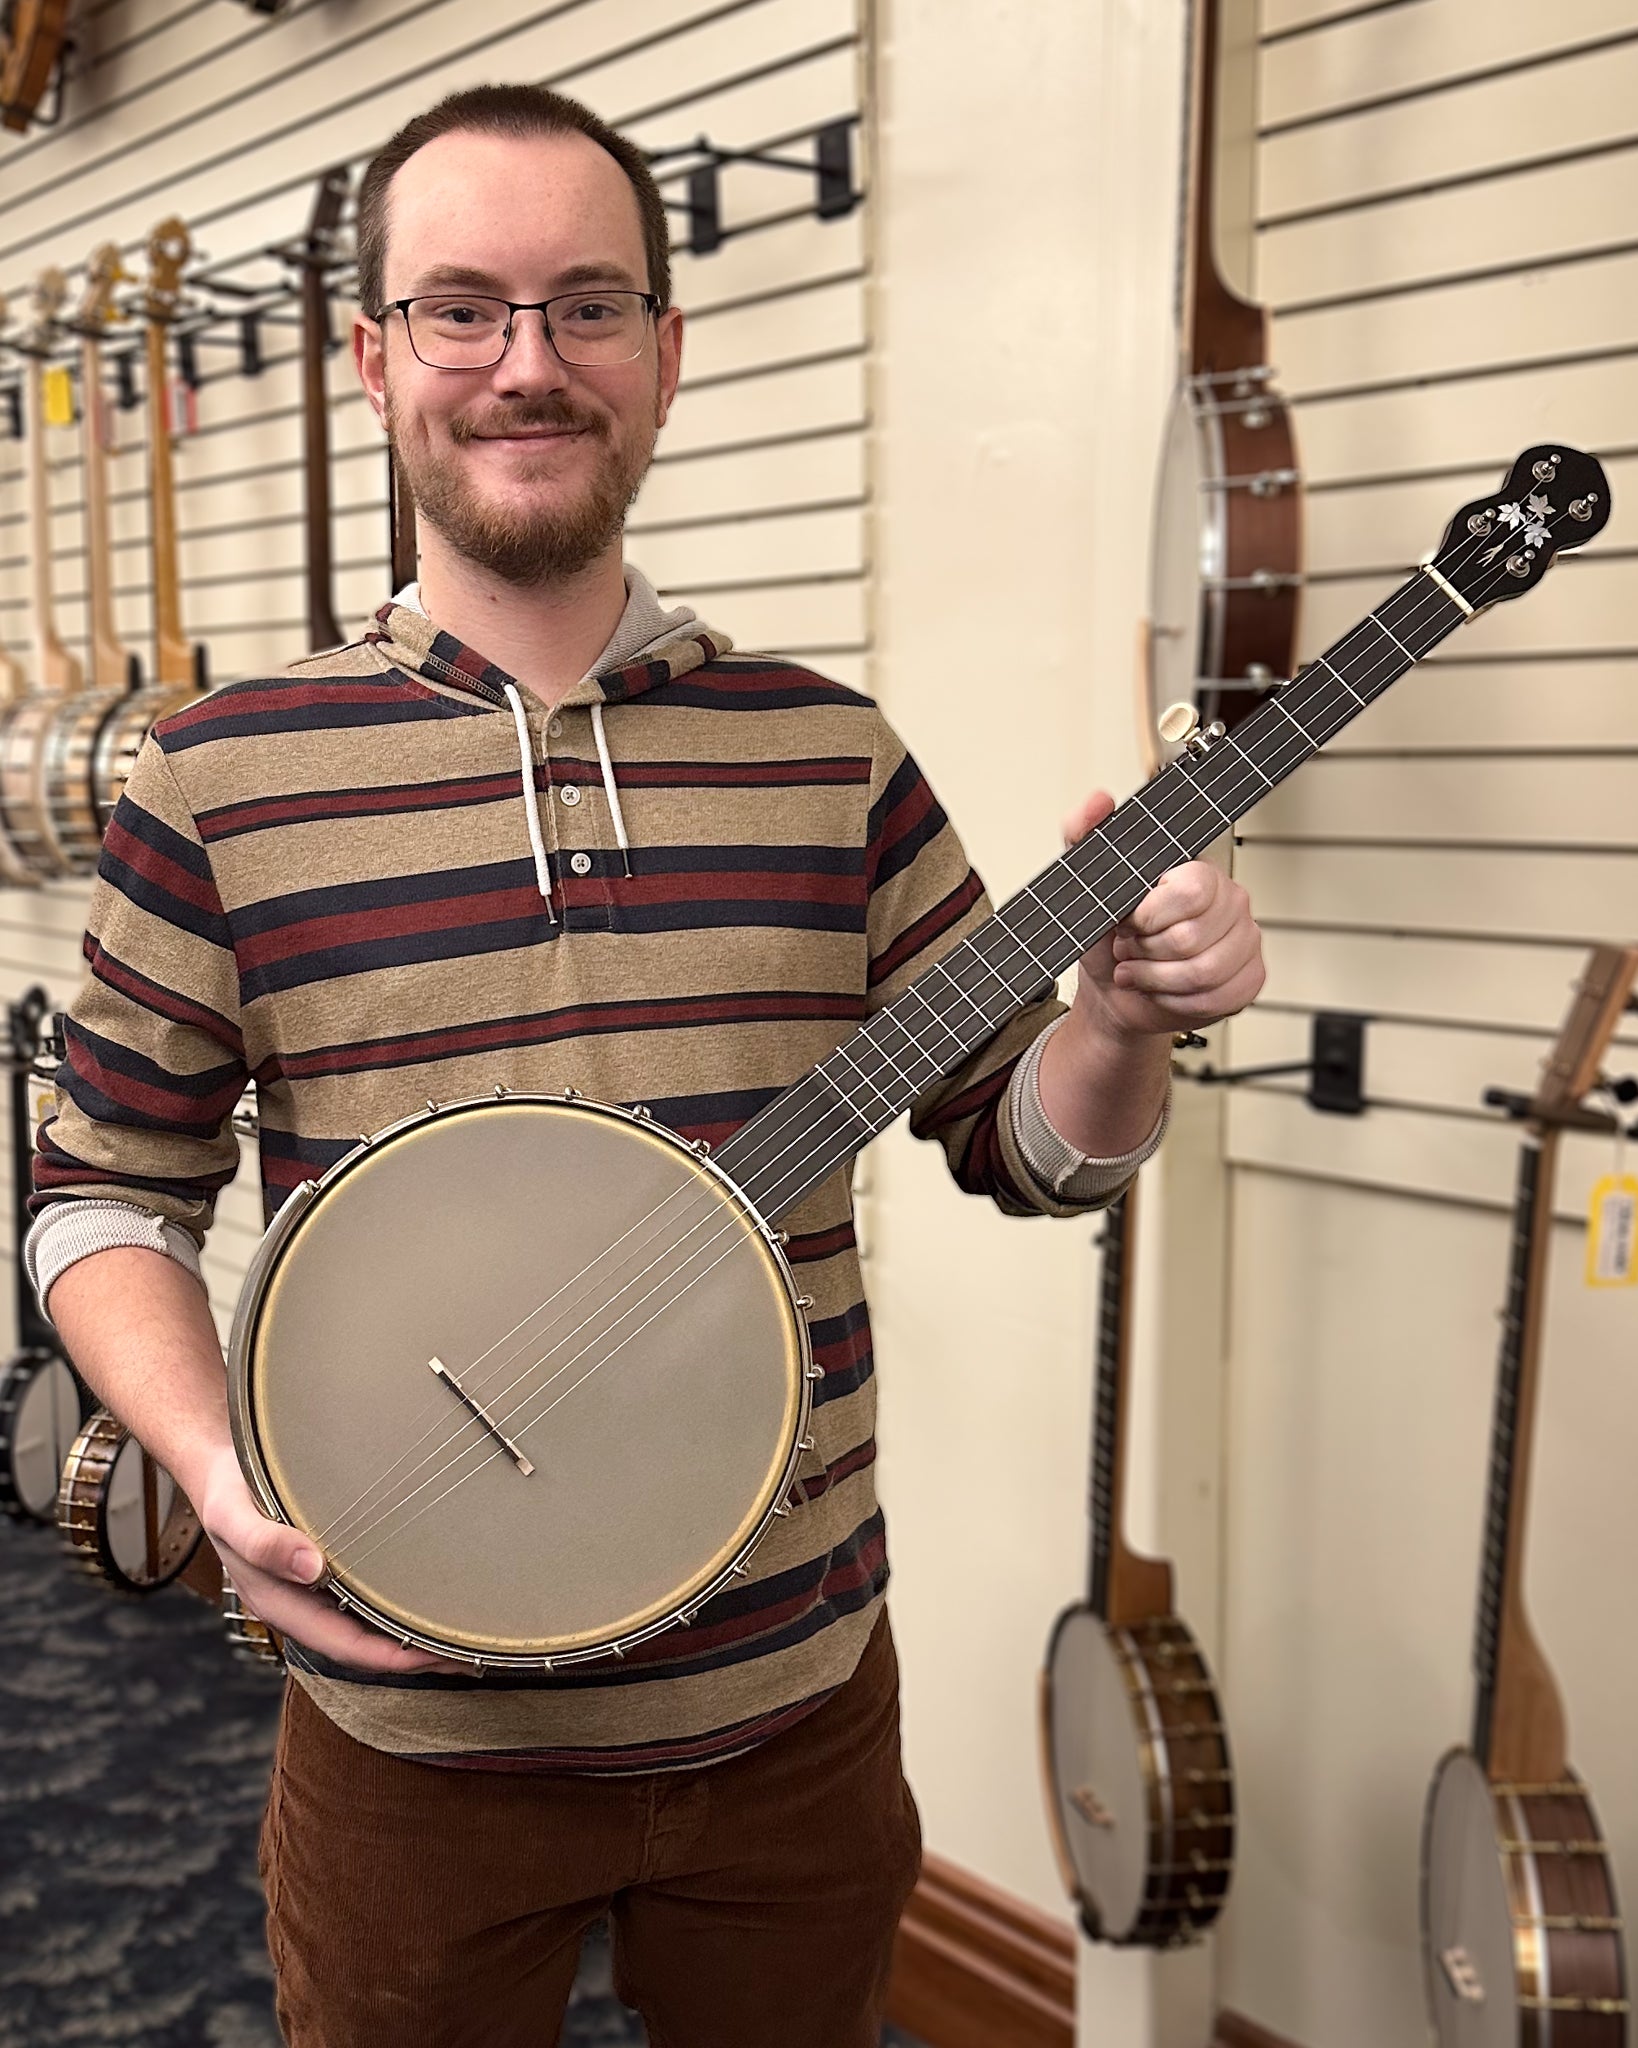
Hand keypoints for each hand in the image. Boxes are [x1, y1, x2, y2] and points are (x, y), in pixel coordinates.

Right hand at [192, 1441, 463, 1673]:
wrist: (216, 1465)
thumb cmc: (226, 1491)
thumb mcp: (235, 1515)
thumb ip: (266, 1544)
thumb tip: (311, 1568)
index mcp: (281, 1604)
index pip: (344, 1645)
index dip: (390, 1657)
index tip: (435, 1657)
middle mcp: (302, 1603)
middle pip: (363, 1642)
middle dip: (414, 1655)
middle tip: (469, 1654)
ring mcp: (314, 1587)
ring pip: (368, 1622)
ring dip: (411, 1633)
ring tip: (462, 1633)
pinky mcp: (327, 1564)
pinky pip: (366, 1594)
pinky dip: (399, 1601)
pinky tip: (428, 1594)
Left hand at [1063, 790, 1264, 1041]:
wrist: (1116, 994)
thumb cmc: (1109, 942)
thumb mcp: (1090, 889)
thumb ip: (1085, 837)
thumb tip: (1097, 801)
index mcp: (1199, 874)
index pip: (1190, 891)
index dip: (1148, 916)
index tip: (1129, 920)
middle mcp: (1230, 903)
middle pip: (1189, 938)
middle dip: (1145, 951)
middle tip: (1132, 947)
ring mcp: (1246, 942)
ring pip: (1201, 973)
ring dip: (1155, 979)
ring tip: (1140, 968)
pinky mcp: (1249, 979)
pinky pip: (1215, 997)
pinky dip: (1175, 1001)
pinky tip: (1163, 990)